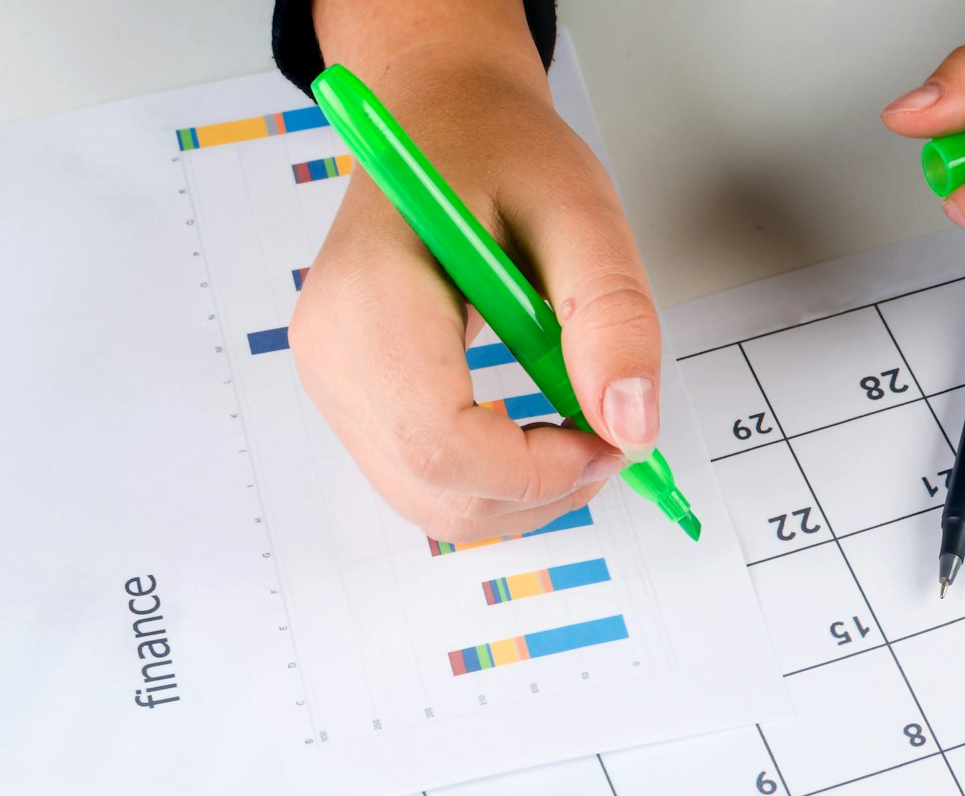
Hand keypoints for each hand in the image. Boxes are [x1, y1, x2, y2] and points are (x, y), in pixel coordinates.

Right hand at [292, 2, 659, 541]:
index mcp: (372, 297)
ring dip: (524, 495)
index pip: (443, 446)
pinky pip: (425, 484)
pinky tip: (535, 429)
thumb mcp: (580, 208)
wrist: (439, 120)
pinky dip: (496, 482)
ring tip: (576, 428)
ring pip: (432, 506)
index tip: (609, 440)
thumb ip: (614, 314)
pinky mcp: (351, 402)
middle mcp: (332, 354)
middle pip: (436, 494)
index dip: (539, 471)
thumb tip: (632, 426)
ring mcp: (333, 385)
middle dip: (540, 492)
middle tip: (608, 438)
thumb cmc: (500, 151)